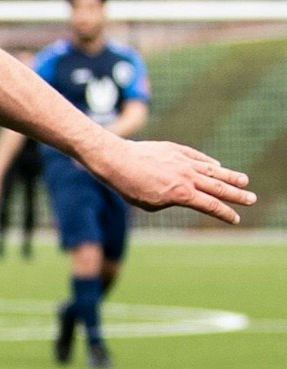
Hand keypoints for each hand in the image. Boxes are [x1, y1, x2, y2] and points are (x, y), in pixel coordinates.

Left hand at [90, 139, 254, 224]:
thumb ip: (171, 200)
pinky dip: (208, 162)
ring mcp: (183, 161)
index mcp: (182, 194)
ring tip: (244, 181)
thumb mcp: (150, 203)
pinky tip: (216, 165)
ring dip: (229, 176)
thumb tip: (182, 195)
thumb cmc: (129, 186)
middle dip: (236, 195)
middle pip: (218, 188)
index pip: (211, 206)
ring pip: (212, 170)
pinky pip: (197, 157)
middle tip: (251, 199)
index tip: (236, 219)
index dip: (225, 213)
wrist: (116, 159)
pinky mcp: (175, 149)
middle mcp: (187, 177)